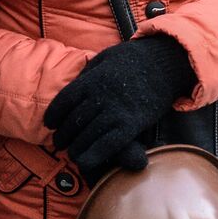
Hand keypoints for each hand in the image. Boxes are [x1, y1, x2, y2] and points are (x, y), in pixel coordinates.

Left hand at [44, 36, 195, 180]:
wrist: (167, 62)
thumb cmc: (136, 58)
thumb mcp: (106, 57)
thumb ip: (87, 73)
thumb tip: (74, 86)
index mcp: (93, 79)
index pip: (63, 102)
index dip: (53, 116)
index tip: (50, 124)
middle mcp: (101, 97)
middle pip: (73, 122)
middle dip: (63, 136)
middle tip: (60, 142)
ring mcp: (117, 111)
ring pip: (86, 137)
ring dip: (75, 148)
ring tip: (73, 152)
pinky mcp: (132, 124)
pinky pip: (108, 145)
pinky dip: (93, 156)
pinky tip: (84, 161)